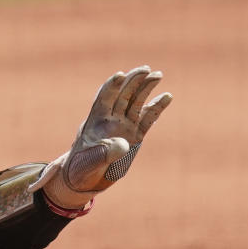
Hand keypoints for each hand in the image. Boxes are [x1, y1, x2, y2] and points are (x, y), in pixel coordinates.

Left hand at [33, 65, 172, 208]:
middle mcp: (111, 119)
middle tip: (146, 69)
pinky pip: (148, 118)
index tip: (121, 75)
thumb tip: (123, 144)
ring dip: (146, 88)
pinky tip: (167, 96)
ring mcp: (124, 126)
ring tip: (157, 74)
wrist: (85, 179)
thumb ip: (104, 153)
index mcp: (95, 121)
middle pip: (123, 95)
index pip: (104, 98)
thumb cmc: (80, 168)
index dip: (112, 86)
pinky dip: (157, 107)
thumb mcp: (89, 162)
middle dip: (133, 81)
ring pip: (137, 102)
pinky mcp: (136, 136)